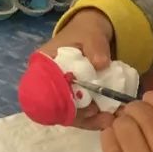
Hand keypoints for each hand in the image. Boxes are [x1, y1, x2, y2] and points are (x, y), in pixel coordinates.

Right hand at [36, 10, 116, 130]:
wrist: (92, 31)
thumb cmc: (87, 31)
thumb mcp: (92, 34)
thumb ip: (96, 47)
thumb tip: (101, 64)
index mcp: (44, 63)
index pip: (46, 91)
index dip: (65, 103)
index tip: (88, 108)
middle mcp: (46, 81)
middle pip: (56, 107)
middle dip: (80, 116)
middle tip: (104, 118)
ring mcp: (59, 90)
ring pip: (68, 112)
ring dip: (87, 119)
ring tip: (109, 120)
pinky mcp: (71, 95)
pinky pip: (78, 111)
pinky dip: (91, 116)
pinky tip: (107, 117)